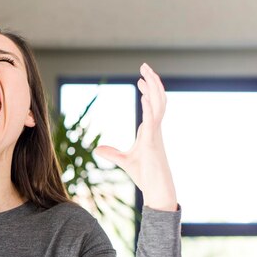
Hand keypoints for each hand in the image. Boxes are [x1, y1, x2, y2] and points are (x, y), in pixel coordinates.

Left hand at [93, 63, 177, 211]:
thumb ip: (112, 153)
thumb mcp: (124, 161)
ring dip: (154, 88)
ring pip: (159, 105)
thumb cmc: (145, 175)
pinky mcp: (153, 143)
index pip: (151, 105)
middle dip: (153, 82)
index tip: (139, 80)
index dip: (147, 92)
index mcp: (150, 131)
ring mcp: (156, 134)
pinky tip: (146, 96)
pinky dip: (150, 108)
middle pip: (158, 99)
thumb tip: (97, 149)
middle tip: (145, 66)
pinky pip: (153, 121)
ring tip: (146, 73)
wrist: (157, 190)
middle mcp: (155, 129)